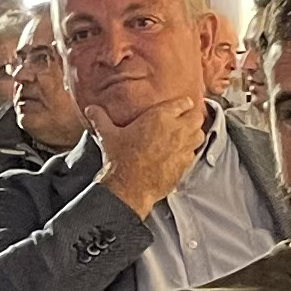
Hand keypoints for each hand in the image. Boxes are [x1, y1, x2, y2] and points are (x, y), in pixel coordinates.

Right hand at [93, 92, 210, 216]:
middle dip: (191, 118)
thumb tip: (90, 109)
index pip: (184, 102)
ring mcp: (183, 148)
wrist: (129, 188)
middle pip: (197, 117)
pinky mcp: (185, 164)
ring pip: (200, 134)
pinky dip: (189, 152)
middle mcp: (177, 130)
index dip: (182, 104)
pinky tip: (179, 154)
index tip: (178, 107)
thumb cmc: (120, 160)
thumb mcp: (108, 135)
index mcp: (161, 116)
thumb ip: (100, 119)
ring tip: (185, 136)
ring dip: (194, 134)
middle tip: (183, 121)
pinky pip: (194, 153)